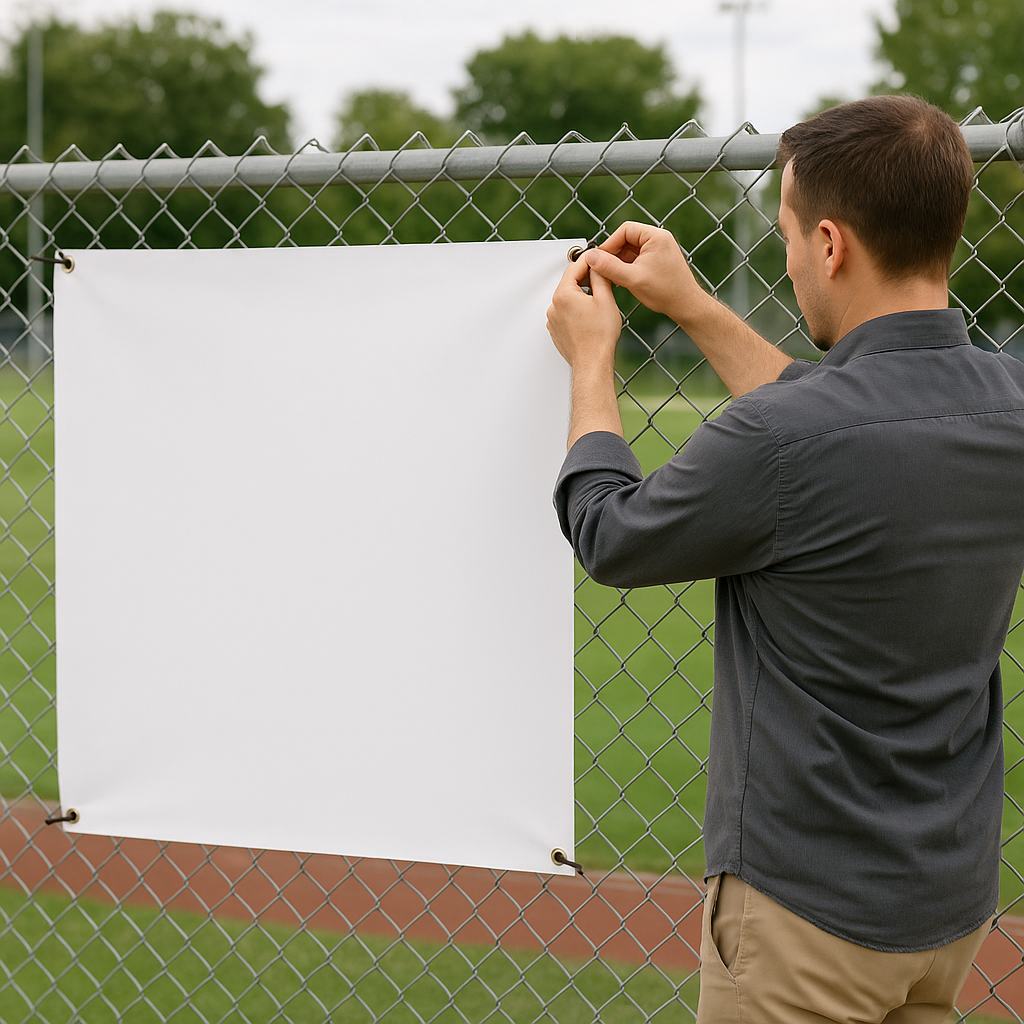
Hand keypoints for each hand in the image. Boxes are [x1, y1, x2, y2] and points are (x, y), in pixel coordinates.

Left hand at [546, 252, 621, 369]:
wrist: (592, 363)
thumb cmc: (598, 337)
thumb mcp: (605, 299)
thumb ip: (600, 277)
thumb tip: (597, 266)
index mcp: (563, 294)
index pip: (575, 267)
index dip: (590, 260)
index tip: (598, 258)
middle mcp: (554, 306)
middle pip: (570, 283)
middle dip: (586, 280)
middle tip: (603, 281)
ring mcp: (553, 319)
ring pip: (568, 298)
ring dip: (581, 296)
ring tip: (598, 305)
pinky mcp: (555, 330)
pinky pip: (565, 313)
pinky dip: (576, 311)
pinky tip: (590, 318)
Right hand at [583, 221, 711, 328]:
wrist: (686, 306)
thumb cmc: (666, 292)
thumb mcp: (632, 279)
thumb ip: (609, 267)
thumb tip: (590, 257)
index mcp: (656, 237)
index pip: (625, 230)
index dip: (609, 244)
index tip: (599, 258)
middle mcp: (659, 239)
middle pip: (627, 239)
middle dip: (614, 254)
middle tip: (603, 269)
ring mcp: (659, 249)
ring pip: (631, 249)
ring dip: (619, 262)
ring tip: (613, 277)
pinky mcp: (658, 260)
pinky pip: (637, 258)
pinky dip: (627, 267)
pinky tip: (622, 280)